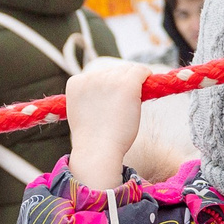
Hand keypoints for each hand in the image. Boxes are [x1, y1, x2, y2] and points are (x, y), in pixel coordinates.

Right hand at [67, 58, 151, 191]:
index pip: (98, 76)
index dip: (108, 88)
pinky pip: (141, 71)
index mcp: (75, 83)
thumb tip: (112, 91)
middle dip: (121, 85)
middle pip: (114, 71)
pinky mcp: (127, 84)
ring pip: (129, 71)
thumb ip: (92, 98)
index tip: (111, 103)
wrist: (98, 152)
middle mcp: (90, 76)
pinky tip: (148, 84)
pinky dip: (146, 76)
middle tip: (124, 106)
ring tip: (131, 104)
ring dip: (134, 83)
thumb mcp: (85, 113)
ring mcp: (109, 79)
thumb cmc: (94, 140)